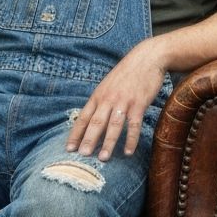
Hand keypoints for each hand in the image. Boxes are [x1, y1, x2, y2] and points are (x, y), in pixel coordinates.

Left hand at [66, 40, 166, 159]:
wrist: (148, 57)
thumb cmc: (127, 73)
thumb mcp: (109, 84)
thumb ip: (101, 100)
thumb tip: (92, 120)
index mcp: (99, 95)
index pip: (84, 116)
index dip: (76, 133)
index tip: (69, 149)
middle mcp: (109, 98)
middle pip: (96, 122)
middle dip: (88, 139)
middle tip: (82, 155)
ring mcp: (124, 101)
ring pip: (114, 125)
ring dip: (108, 142)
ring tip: (103, 158)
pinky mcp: (139, 103)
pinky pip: (134, 124)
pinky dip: (131, 139)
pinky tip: (129, 151)